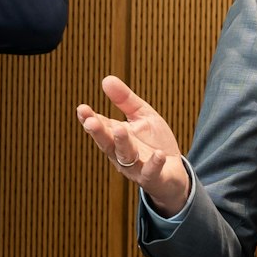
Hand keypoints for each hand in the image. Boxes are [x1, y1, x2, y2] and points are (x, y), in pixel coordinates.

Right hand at [75, 76, 189, 214]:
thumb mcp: (142, 115)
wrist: (174, 171)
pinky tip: (158, 155)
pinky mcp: (153, 177)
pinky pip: (151, 172)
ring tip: (120, 129)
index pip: (100, 126)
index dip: (90, 118)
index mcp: (116, 137)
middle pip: (107, 142)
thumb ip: (125, 100)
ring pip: (125, 156)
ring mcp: (135, 167)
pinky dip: (154, 164)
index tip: (82, 109)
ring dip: (122, 143)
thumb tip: (106, 79)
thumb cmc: (154, 142)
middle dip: (99, 132)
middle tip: (90, 122)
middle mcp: (121, 154)